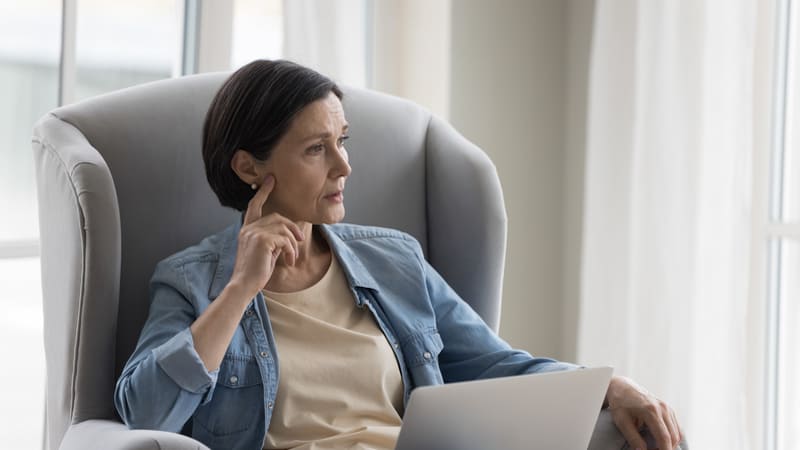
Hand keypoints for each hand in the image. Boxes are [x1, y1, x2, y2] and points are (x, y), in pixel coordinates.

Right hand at [229, 175, 304, 295]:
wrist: (244, 285)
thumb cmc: (255, 272)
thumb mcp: (265, 252)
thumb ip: (273, 240)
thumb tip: (289, 236)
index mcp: (247, 229)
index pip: (254, 205)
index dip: (264, 192)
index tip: (271, 179)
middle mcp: (249, 228)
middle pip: (277, 217)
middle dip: (292, 228)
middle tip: (300, 241)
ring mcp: (255, 233)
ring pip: (284, 228)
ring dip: (293, 244)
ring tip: (291, 257)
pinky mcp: (262, 241)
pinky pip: (286, 240)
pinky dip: (291, 251)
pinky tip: (288, 261)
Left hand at [606, 376, 682, 448]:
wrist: (622, 387)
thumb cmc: (620, 403)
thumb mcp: (622, 422)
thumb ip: (633, 438)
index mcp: (651, 410)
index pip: (664, 437)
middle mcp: (662, 408)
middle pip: (674, 437)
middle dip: (667, 449)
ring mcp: (667, 408)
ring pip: (678, 433)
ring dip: (671, 444)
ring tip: (657, 448)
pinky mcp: (668, 409)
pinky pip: (676, 427)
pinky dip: (672, 437)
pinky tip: (661, 441)